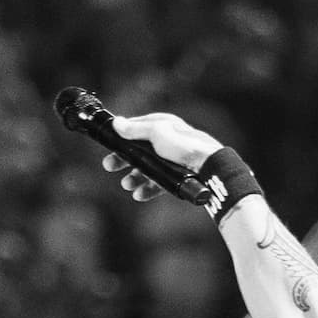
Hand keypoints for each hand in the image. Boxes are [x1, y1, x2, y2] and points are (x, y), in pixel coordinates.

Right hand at [102, 108, 222, 205]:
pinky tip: (139, 194)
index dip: (121, 139)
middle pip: (139, 152)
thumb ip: (135, 129)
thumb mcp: (156, 132)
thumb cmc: (184, 145)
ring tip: (127, 184)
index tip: (109, 148)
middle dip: (124, 161)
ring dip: (134, 177)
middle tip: (110, 167)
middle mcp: (166, 141)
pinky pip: (158, 183)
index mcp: (162, 125)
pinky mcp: (177, 176)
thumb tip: (116, 123)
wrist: (208, 167)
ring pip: (148, 169)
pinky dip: (147, 189)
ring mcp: (171, 160)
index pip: (135, 130)